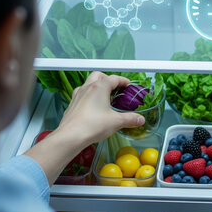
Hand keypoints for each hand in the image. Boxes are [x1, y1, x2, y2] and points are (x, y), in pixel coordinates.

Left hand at [25, 72, 144, 184]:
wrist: (71, 136)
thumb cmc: (92, 126)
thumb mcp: (116, 122)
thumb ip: (130, 119)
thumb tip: (140, 119)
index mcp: (99, 87)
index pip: (114, 78)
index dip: (123, 81)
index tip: (128, 85)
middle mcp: (87, 88)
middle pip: (98, 76)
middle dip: (107, 79)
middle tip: (115, 88)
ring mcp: (77, 95)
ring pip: (87, 84)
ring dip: (96, 86)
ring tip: (104, 97)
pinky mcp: (72, 104)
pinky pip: (81, 94)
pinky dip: (88, 96)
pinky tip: (92, 107)